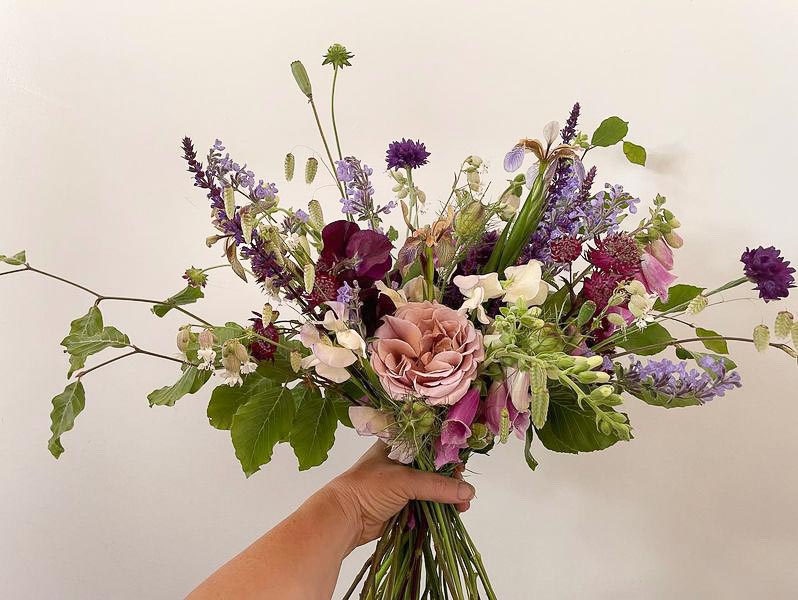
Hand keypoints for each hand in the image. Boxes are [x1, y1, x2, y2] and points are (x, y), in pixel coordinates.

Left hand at [323, 442, 475, 548]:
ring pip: (434, 487)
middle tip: (464, 491)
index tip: (461, 466)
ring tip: (462, 506)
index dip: (448, 453)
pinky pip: (428, 503)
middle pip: (436, 467)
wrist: (344, 518)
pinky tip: (453, 512)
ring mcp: (404, 483)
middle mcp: (403, 461)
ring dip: (449, 496)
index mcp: (399, 445)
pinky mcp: (405, 503)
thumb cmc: (367, 488)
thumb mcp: (404, 480)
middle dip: (452, 479)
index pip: (431, 444)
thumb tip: (467, 492)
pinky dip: (440, 508)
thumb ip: (437, 486)